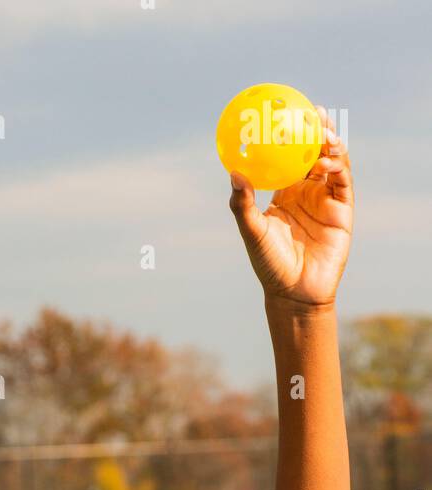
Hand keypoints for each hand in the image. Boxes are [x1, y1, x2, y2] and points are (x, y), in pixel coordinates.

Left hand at [228, 107, 353, 306]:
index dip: (290, 136)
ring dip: (330, 144)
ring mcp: (327, 200)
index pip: (290, 157)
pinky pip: (342, 182)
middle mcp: (308, 192)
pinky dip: (338, 166)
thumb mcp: (253, 232)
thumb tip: (233, 172)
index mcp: (286, 193)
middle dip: (317, 130)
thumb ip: (242, 205)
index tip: (284, 114)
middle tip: (312, 110)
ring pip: (333, 163)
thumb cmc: (270, 264)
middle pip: (316, 153)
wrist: (295, 292)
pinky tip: (328, 158)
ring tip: (323, 130)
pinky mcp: (343, 210)